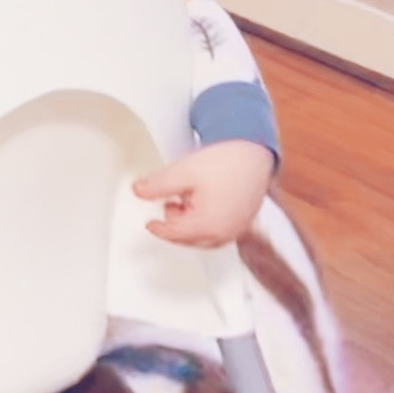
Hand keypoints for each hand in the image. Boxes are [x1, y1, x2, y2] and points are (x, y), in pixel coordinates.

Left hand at [133, 140, 275, 247]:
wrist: (255, 153)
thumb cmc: (227, 162)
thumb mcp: (183, 171)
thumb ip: (157, 185)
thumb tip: (138, 191)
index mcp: (209, 225)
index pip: (175, 234)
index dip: (158, 228)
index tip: (150, 224)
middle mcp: (225, 233)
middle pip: (189, 239)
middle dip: (175, 224)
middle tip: (168, 205)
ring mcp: (237, 229)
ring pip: (204, 238)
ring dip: (190, 224)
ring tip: (186, 200)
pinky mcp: (243, 223)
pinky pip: (219, 232)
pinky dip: (205, 223)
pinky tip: (202, 204)